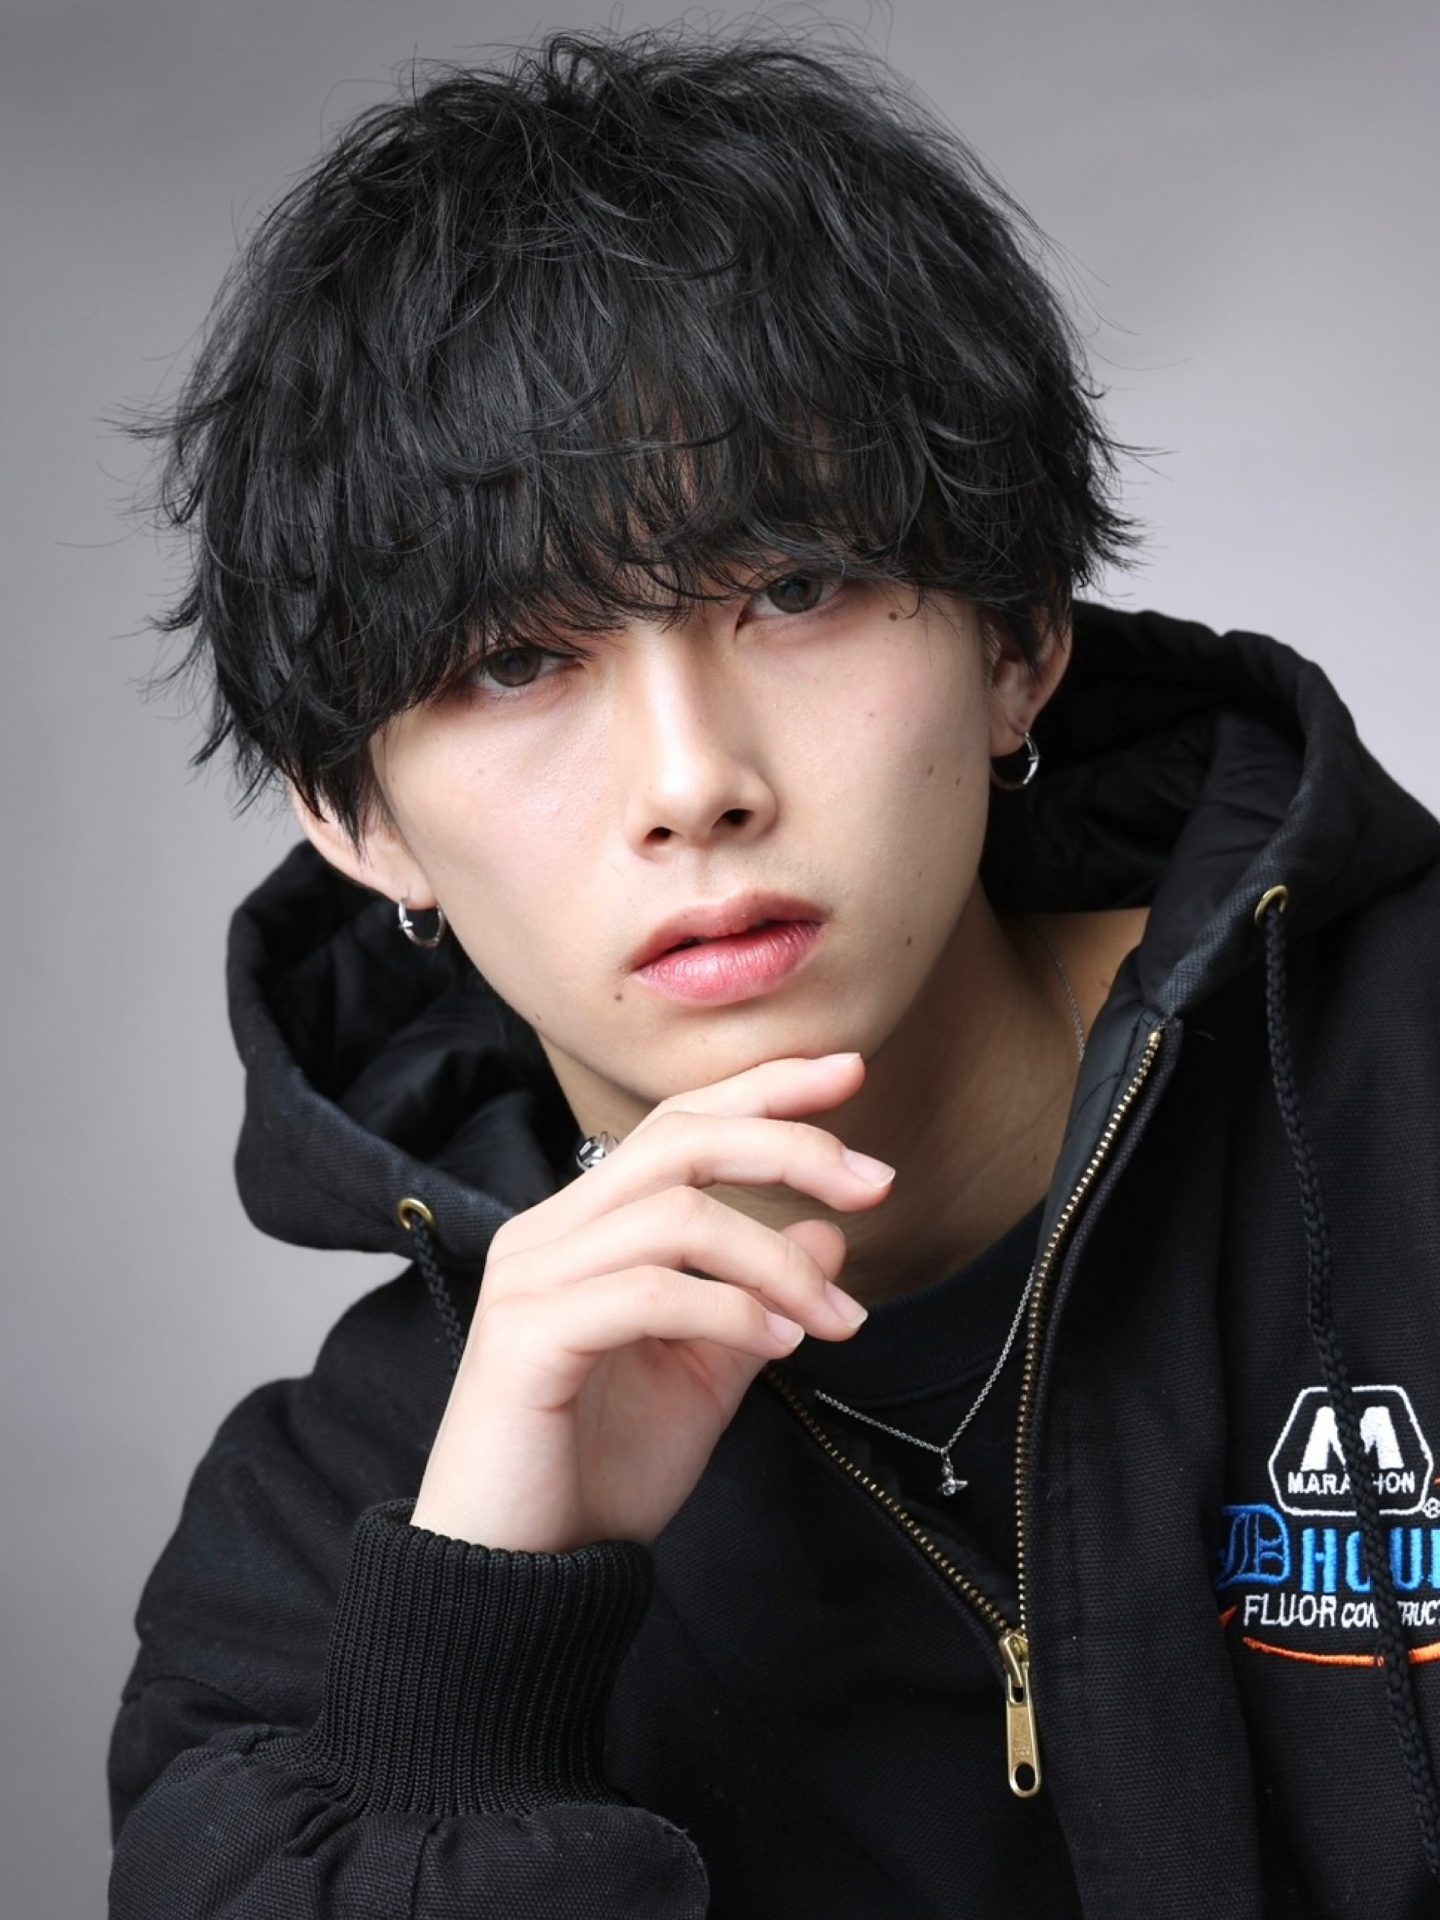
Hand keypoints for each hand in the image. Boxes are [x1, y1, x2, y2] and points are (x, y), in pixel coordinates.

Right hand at [409, 1051, 892, 1551]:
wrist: (518, 1578)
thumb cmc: (597, 1474)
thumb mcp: (702, 1377)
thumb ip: (757, 1301)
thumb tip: (827, 1232)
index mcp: (584, 1229)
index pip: (678, 1124)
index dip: (765, 1088)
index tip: (851, 1071)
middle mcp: (548, 1233)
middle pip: (678, 1138)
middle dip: (789, 1145)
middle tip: (877, 1181)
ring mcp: (531, 1279)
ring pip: (676, 1213)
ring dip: (777, 1262)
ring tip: (835, 1319)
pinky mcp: (527, 1337)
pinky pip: (648, 1291)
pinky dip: (730, 1310)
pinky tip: (781, 1345)